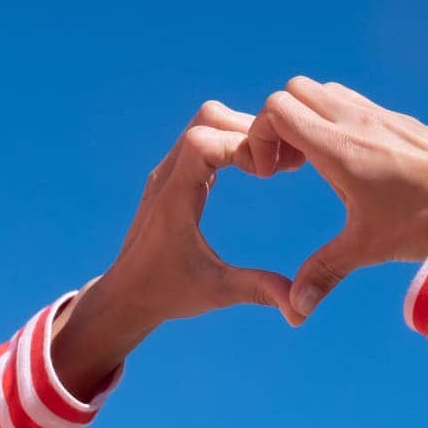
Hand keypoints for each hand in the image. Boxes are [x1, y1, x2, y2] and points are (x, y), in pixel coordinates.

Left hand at [52, 102, 298, 397]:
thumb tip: (301, 308)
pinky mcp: (175, 175)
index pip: (203, 143)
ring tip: (273, 163)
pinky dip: (232, 142)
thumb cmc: (168, 293)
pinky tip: (256, 168)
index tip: (270, 174)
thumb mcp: (217, 292)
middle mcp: (168, 176)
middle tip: (281, 162)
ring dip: (242, 132)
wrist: (126, 295)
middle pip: (207, 119)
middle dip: (249, 131)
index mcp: (174, 199)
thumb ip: (258, 290)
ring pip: (205, 121)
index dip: (242, 146)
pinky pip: (204, 137)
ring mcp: (169, 172)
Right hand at [246, 76, 427, 320]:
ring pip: (328, 93)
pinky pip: (359, 104)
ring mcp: (384, 116)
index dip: (260, 136)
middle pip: (296, 91)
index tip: (270, 174)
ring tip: (317, 164)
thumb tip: (295, 310)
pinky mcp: (406, 122)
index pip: (277, 108)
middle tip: (288, 166)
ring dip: (312, 119)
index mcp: (340, 145)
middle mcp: (359, 121)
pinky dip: (342, 121)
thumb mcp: (369, 247)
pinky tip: (357, 165)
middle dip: (280, 123)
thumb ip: (324, 271)